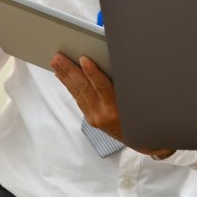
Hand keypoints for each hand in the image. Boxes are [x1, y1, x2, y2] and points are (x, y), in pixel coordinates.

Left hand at [50, 53, 174, 159]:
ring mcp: (94, 118)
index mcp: (117, 109)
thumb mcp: (135, 99)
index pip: (102, 87)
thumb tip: (106, 64)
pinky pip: (79, 99)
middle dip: (69, 71)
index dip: (92, 72)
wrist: (140, 139)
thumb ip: (122, 84)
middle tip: (58, 57)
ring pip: (78, 93)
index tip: (83, 59)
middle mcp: (103, 115)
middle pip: (84, 88)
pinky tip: (63, 77)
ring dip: (65, 76)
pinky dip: (70, 86)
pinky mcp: (91, 120)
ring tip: (55, 63)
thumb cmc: (140, 115)